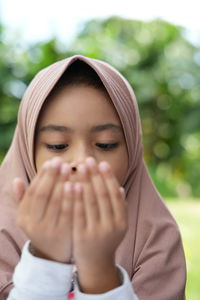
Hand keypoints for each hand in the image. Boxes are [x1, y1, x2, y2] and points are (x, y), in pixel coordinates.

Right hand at [13, 157, 72, 262]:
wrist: (53, 255)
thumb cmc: (43, 227)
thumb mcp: (30, 216)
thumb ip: (23, 199)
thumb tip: (15, 179)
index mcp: (24, 217)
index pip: (33, 192)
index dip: (42, 176)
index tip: (51, 161)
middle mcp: (32, 224)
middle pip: (43, 194)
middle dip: (52, 176)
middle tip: (61, 161)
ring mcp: (47, 230)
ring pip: (55, 202)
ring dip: (62, 183)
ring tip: (69, 168)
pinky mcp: (63, 234)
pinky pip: (68, 213)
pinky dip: (72, 198)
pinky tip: (77, 185)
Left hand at [71, 157, 127, 292]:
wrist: (96, 263)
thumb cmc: (106, 238)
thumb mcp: (117, 224)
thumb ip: (118, 206)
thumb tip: (118, 185)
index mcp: (122, 221)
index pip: (115, 194)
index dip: (108, 177)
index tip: (102, 163)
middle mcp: (112, 226)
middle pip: (102, 195)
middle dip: (95, 175)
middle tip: (88, 160)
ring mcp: (97, 232)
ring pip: (90, 201)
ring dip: (85, 181)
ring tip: (79, 167)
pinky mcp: (82, 236)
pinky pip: (78, 213)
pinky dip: (75, 198)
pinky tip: (70, 184)